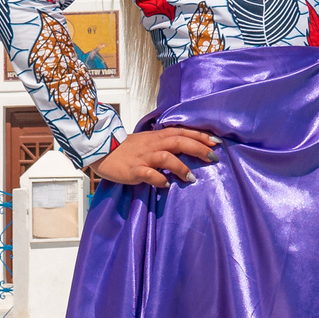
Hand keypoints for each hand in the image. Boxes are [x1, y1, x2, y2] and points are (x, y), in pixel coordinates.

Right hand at [90, 127, 221, 186]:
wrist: (102, 151)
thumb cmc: (126, 148)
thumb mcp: (148, 141)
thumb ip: (166, 143)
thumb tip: (188, 147)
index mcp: (157, 137)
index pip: (182, 132)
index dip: (200, 136)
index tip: (217, 142)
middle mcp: (152, 145)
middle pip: (178, 142)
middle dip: (198, 149)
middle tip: (213, 158)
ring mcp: (143, 158)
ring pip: (166, 157)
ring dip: (181, 167)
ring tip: (192, 178)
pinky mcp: (134, 171)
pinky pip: (148, 174)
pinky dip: (159, 180)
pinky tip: (166, 185)